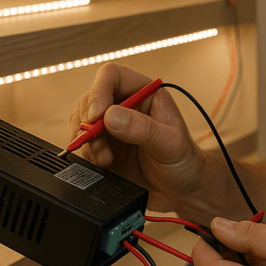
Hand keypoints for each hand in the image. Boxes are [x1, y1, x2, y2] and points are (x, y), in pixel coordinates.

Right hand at [68, 63, 205, 211]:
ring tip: (106, 159)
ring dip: (87, 142)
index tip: (97, 116)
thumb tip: (111, 115)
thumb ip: (143, 128)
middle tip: (99, 144)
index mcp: (144, 92)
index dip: (99, 91)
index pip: (112, 75)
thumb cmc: (184, 161)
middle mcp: (125, 105)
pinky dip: (86, 153)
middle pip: (91, 99)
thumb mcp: (170, 143)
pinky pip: (82, 143)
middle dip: (90, 123)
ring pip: (81, 121)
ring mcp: (112, 126)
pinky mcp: (103, 147)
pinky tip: (103, 164)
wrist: (180, 190)